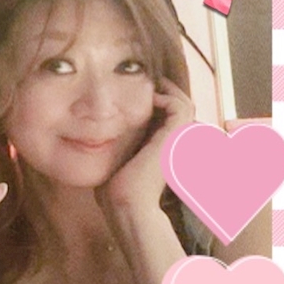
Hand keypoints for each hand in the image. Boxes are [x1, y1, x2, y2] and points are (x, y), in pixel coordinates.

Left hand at [97, 78, 194, 219]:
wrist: (124, 201)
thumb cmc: (116, 189)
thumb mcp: (117, 161)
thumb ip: (118, 147)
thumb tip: (98, 136)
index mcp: (163, 149)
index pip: (169, 119)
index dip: (161, 103)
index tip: (143, 93)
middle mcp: (175, 144)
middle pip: (181, 109)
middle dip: (168, 93)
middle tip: (152, 82)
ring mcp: (178, 141)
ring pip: (185, 105)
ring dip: (169, 91)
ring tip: (153, 84)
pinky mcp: (175, 138)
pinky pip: (180, 108)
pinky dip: (168, 97)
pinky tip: (151, 97)